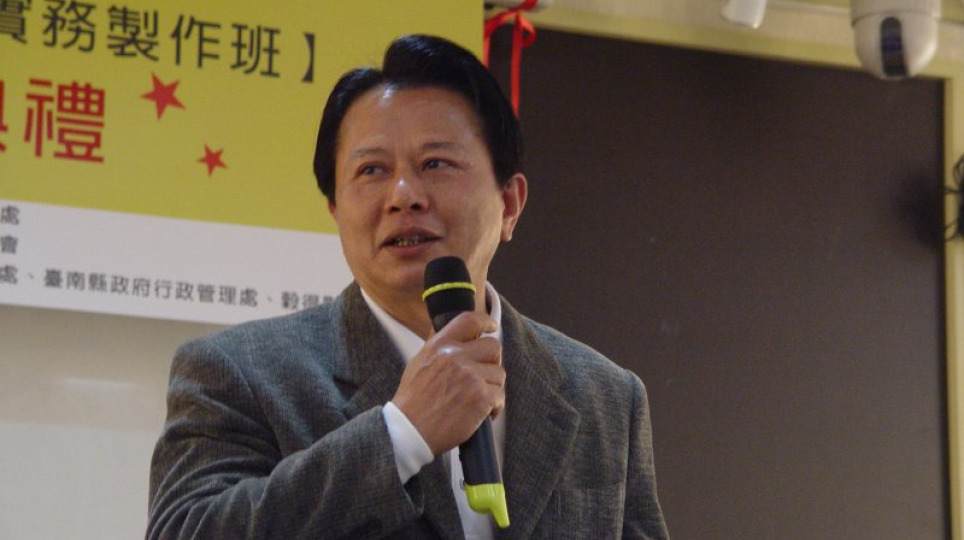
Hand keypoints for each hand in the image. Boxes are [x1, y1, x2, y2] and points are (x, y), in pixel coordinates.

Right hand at [391, 312, 504, 455]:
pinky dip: (494, 407)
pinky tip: (481, 413)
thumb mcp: (418, 363)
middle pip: (493, 346)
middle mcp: (456, 357)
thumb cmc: (412, 401)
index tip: (491, 326)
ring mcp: (470, 377)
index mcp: (439, 346)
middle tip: (484, 375)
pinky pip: (500, 396)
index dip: (485, 322)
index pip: (469, 320)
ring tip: (477, 399)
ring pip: (499, 373)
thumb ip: (438, 347)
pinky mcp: (481, 398)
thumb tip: (452, 332)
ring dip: (492, 387)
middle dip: (492, 361)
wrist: (409, 430)